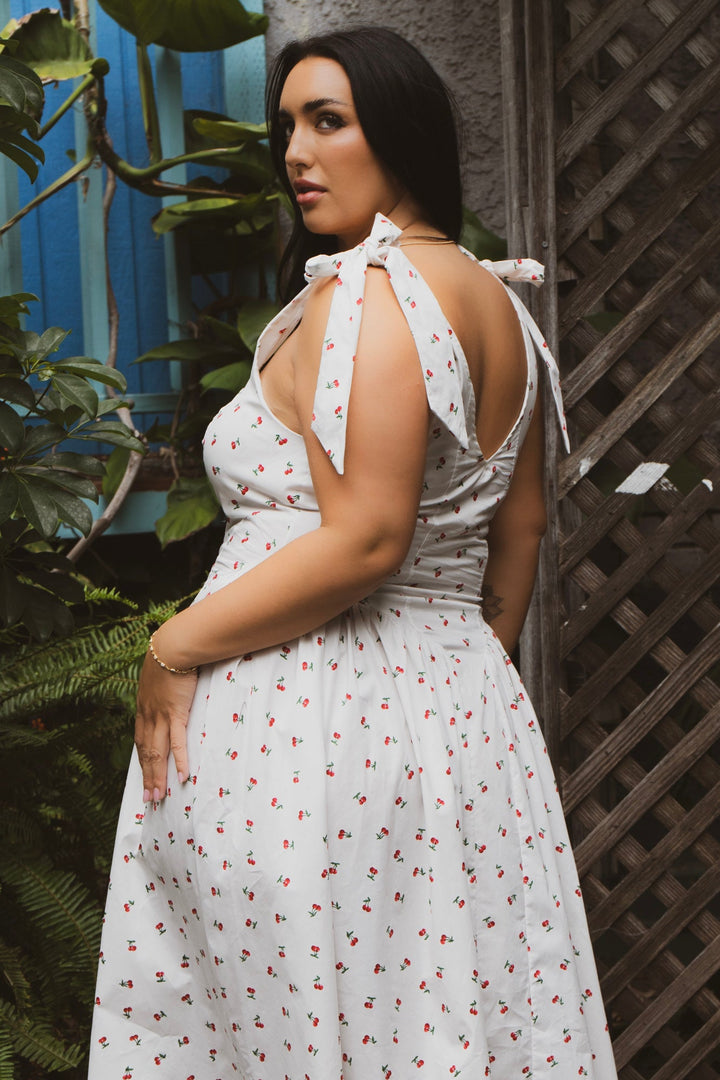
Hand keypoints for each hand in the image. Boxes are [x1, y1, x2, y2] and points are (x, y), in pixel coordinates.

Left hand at [135, 650, 197, 801]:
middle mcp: (148, 716)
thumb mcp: (159, 675)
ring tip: (159, 796)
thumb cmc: (169, 656)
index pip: (141, 742)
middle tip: (149, 799)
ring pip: (158, 753)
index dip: (143, 762)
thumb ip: (163, 688)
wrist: (172, 646)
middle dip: (147, 777)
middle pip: (146, 753)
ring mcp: (161, 716)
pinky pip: (177, 742)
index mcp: (143, 709)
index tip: (144, 778)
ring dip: (158, 776)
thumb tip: (170, 691)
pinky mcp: (176, 713)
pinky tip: (182, 776)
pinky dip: (180, 760)